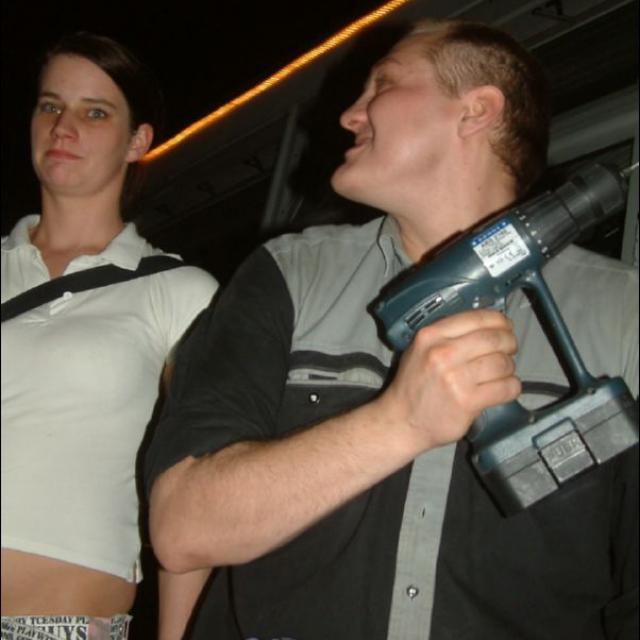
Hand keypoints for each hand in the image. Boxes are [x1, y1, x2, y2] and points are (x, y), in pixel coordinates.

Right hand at [378, 309, 519, 451]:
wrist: (402, 420)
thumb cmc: (414, 385)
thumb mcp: (420, 349)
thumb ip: (448, 335)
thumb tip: (488, 326)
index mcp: (430, 336)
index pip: (478, 318)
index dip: (500, 321)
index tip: (505, 328)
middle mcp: (442, 353)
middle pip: (494, 339)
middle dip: (509, 343)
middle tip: (509, 350)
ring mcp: (455, 378)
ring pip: (503, 363)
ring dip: (509, 368)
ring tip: (501, 373)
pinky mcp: (467, 401)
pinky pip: (506, 388)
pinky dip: (511, 387)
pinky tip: (503, 389)